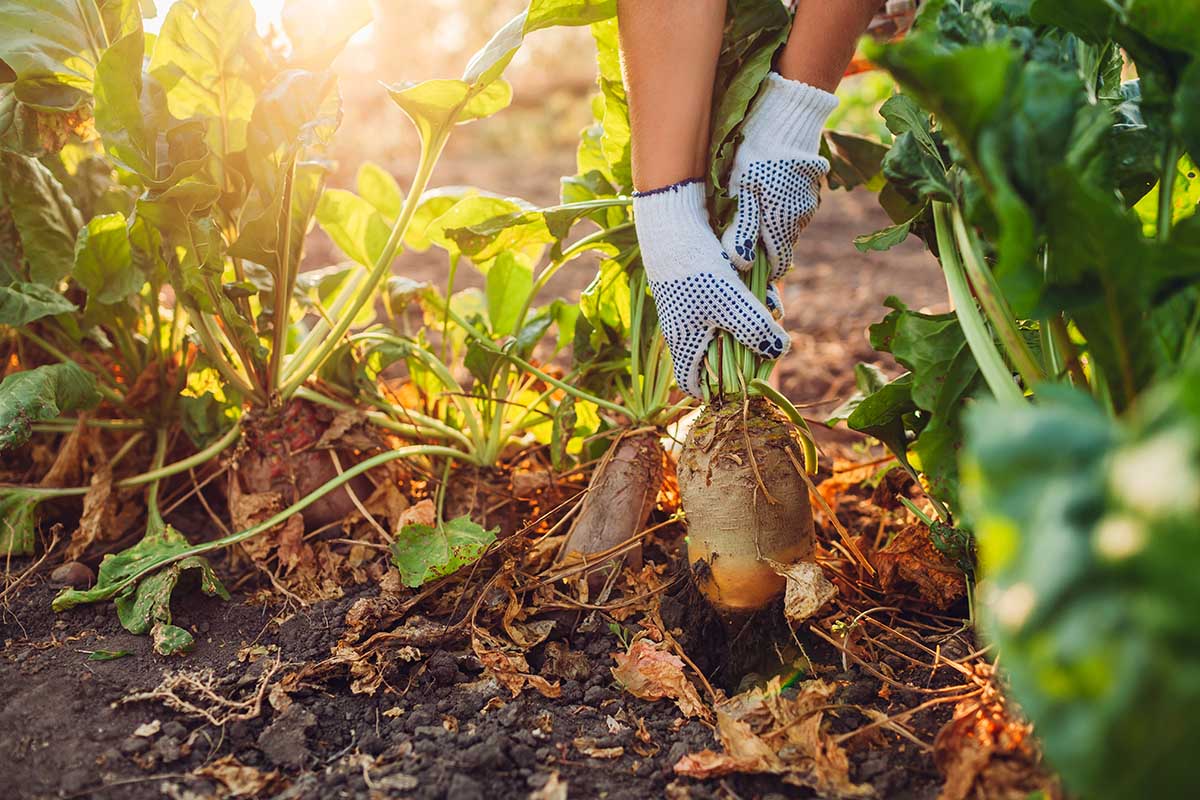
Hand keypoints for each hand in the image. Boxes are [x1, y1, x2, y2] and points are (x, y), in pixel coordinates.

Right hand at [650, 257, 788, 397]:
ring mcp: (691, 307)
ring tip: (773, 307)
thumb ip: (756, 329)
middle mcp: (684, 329)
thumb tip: (780, 351)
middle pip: (718, 356)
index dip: (716, 393)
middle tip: (772, 340)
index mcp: (683, 343)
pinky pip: (727, 303)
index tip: (745, 386)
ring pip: (727, 326)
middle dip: (748, 350)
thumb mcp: (731, 302)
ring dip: (752, 321)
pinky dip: (745, 300)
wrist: (673, 222)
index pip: (693, 383)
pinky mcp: (699, 286)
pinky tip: (763, 287)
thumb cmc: (696, 269)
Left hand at [720, 73, 837, 280]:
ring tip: (745, 209)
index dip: (759, 271)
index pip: (776, 266)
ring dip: (767, 227)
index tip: (741, 268)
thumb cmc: (757, 155)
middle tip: (735, 236)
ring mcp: (807, 203)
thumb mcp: (741, 191)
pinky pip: (791, 209)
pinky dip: (776, 209)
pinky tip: (761, 192)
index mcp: (782, 225)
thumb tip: (740, 263)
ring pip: (785, 228)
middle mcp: (800, 219)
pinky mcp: (808, 188)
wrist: (786, 118)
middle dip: (760, 248)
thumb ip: (742, 228)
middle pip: (779, 247)